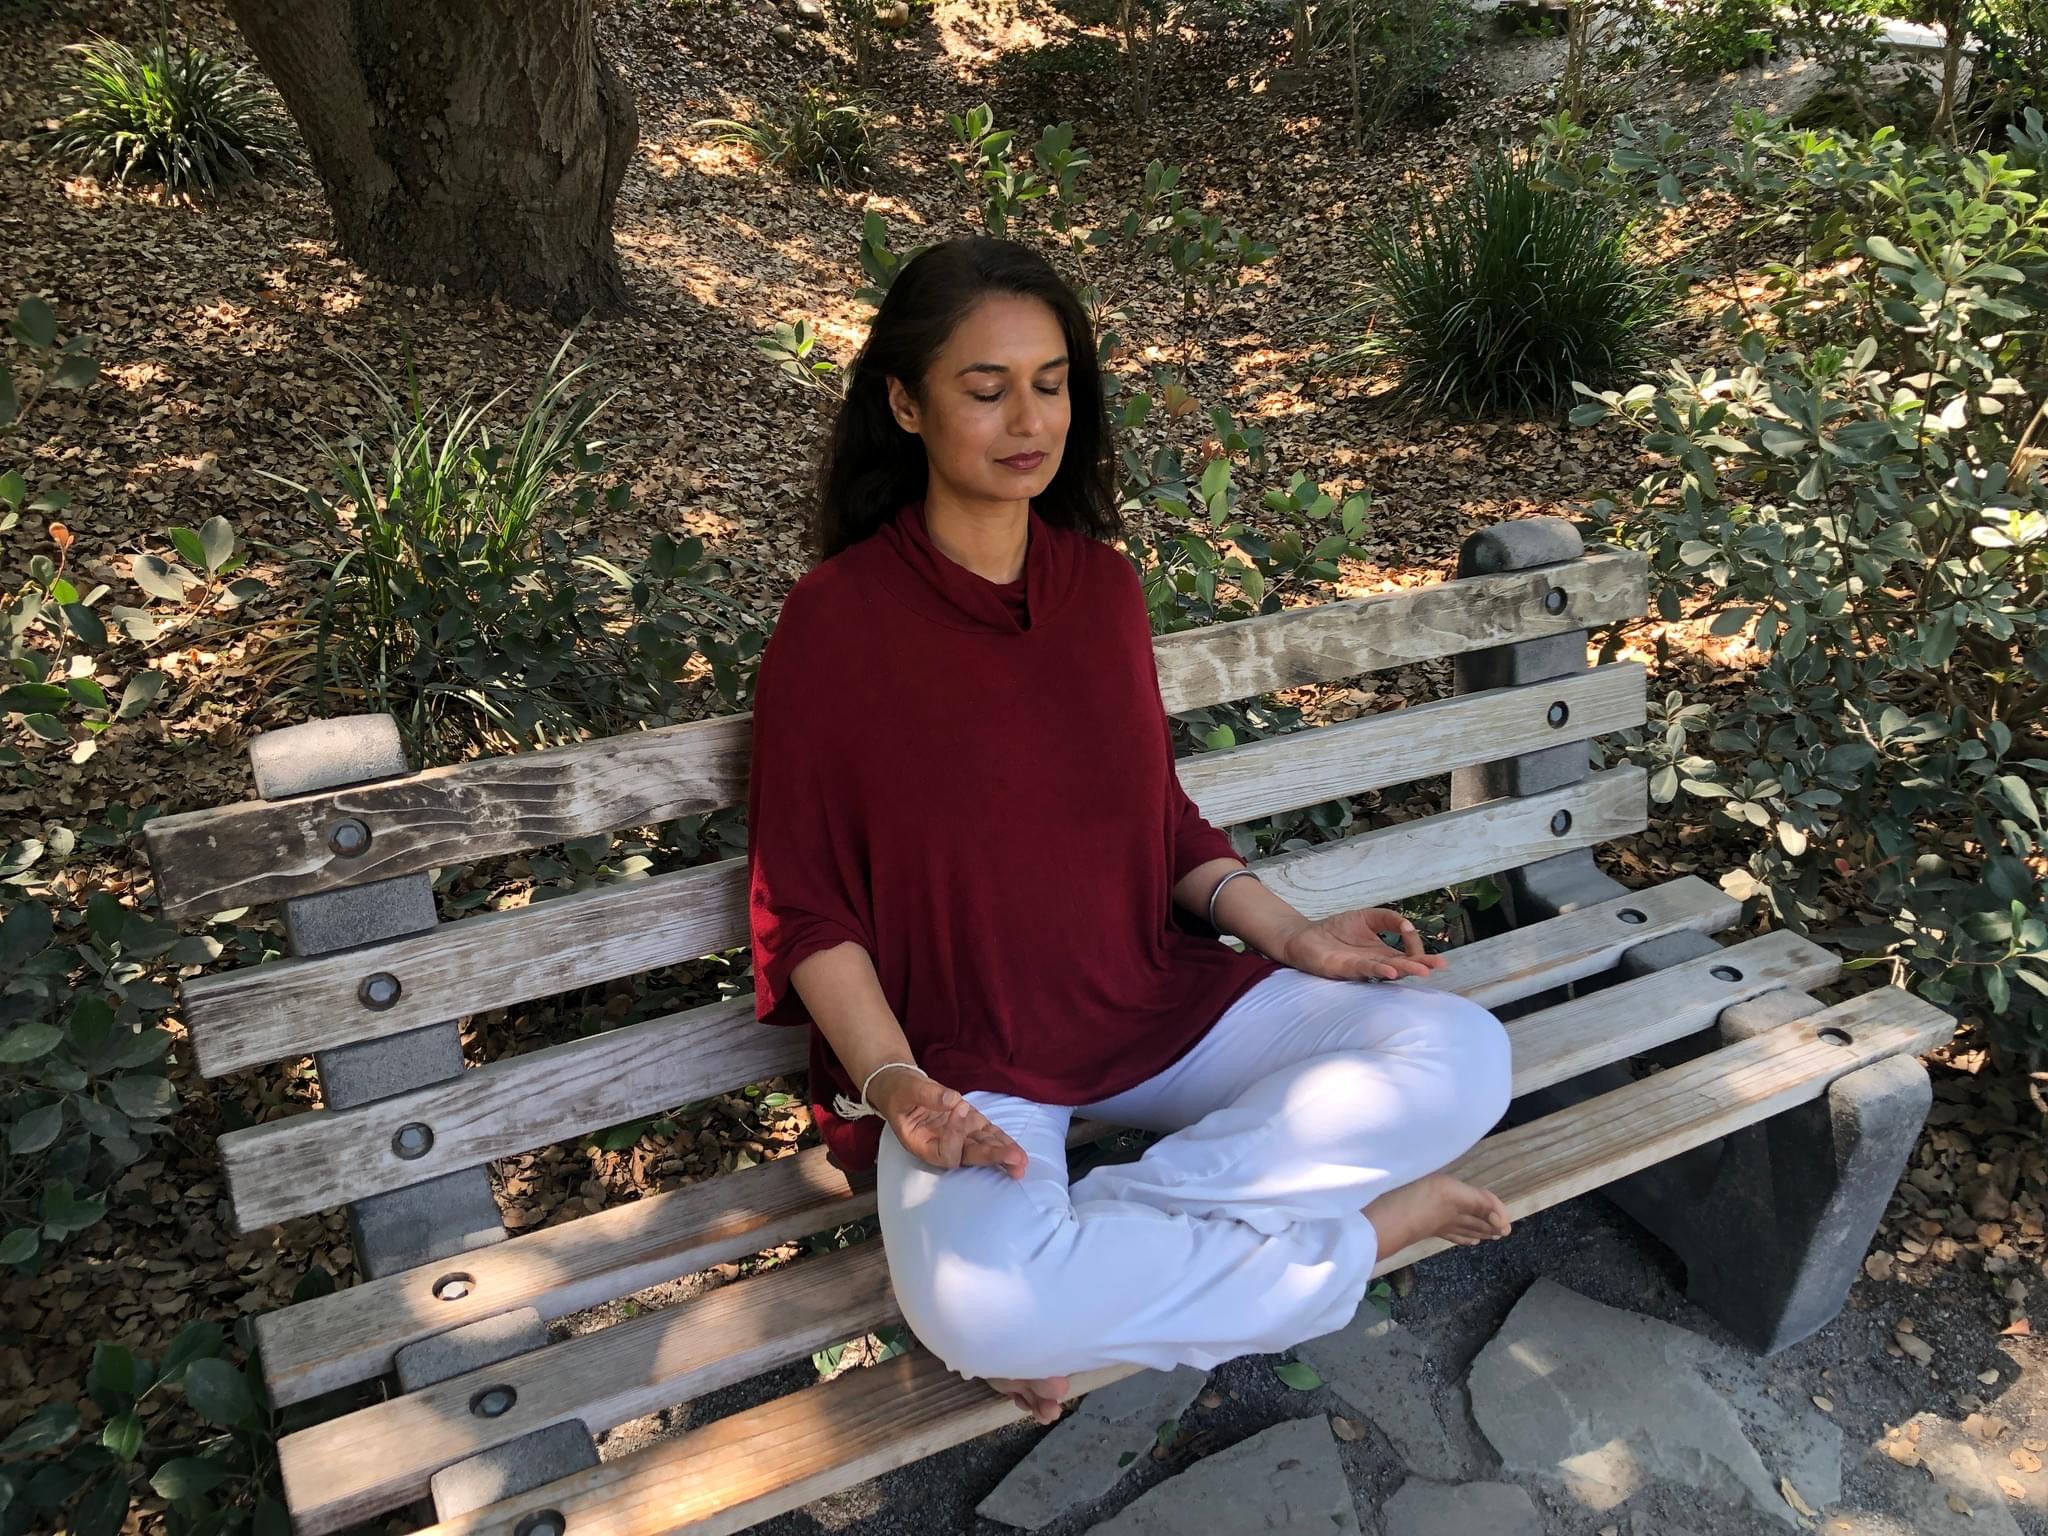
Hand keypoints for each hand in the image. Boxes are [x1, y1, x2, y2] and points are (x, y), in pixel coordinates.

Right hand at [871, 1068, 1029, 1178]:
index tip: (959, 1107)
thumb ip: (928, 1095)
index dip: (956, 1135)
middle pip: (969, 1157)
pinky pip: (987, 1135)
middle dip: (993, 1157)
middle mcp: (942, 1146)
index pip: (945, 1153)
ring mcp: (958, 1136)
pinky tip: (1017, 1149)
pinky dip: (1001, 1139)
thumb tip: (952, 1099)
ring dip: (1003, 1153)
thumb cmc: (899, 1091)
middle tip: (1015, 1161)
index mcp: (923, 1144)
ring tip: (1022, 1161)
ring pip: (982, 1148)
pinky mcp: (969, 1125)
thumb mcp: (907, 1090)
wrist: (902, 1087)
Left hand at [1273, 906, 1449, 981]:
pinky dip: (1378, 969)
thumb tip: (1408, 925)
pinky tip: (1390, 969)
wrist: (1304, 936)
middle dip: (1422, 965)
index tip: (1413, 933)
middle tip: (1441, 965)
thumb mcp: (1367, 917)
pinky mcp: (1343, 969)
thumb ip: (1388, 919)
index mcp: (1383, 952)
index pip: (1408, 953)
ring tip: (1423, 970)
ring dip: (1404, 969)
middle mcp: (1375, 963)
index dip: (1415, 945)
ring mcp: (1360, 968)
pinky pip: (1364, 969)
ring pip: (1387, 969)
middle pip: (1403, 966)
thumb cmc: (1336, 930)